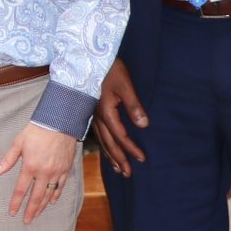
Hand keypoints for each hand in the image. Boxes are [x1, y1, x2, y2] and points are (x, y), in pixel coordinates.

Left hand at [0, 123, 80, 224]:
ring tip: (37, 214)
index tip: (12, 213)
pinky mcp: (65, 169)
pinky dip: (56, 195)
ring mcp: (56, 172)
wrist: (59, 122)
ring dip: (42, 206)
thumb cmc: (37, 131)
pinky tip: (52, 201)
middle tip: (26, 221)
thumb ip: (8, 159)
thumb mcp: (18, 143)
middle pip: (36, 197)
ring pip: (49, 194)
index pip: (21, 190)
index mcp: (30, 166)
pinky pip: (61, 186)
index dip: (16, 203)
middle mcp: (44, 172)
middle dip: (31, 211)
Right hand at [93, 59, 146, 177]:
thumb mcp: (125, 85)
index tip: (142, 159)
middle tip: (128, 174)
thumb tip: (144, 125)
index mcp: (106, 111)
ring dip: (109, 155)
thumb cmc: (108, 68)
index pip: (121, 136)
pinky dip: (103, 144)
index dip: (131, 149)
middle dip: (119, 159)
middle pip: (108, 143)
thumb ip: (134, 105)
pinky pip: (96, 133)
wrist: (86, 56)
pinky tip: (106, 149)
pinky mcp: (90, 110)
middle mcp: (96, 116)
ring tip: (117, 169)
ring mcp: (91, 114)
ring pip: (101, 140)